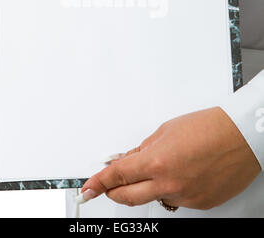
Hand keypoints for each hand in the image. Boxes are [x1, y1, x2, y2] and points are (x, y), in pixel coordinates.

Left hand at [80, 108, 260, 209]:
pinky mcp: (200, 204)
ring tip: (162, 166)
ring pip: (155, 197)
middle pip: (128, 197)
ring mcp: (186, 197)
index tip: (88, 188)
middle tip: (108, 186)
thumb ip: (144, 149)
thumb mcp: (167, 131)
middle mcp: (169, 184)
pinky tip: (184, 171)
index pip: (118, 176)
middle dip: (114, 192)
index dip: (99, 183)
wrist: (242, 136)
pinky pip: (177, 199)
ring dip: (148, 185)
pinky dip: (173, 187)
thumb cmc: (209, 127)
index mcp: (157, 162)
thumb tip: (129, 161)